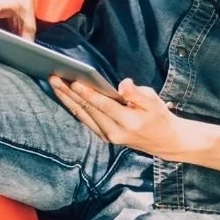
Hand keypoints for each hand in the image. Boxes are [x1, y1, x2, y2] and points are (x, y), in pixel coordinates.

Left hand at [48, 76, 219, 161]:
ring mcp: (107, 136)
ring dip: (66, 99)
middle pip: (87, 110)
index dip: (87, 93)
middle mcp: (114, 132)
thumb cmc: (159, 117)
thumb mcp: (155, 102)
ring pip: (82, 115)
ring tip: (54, 83)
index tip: (73, 81)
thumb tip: (122, 85)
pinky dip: (72, 107)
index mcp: (128, 122)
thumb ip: (138, 93)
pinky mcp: (104, 137)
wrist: (166, 142)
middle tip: (53, 77)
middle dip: (69, 93)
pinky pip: (84, 120)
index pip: (103, 106)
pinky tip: (63, 95)